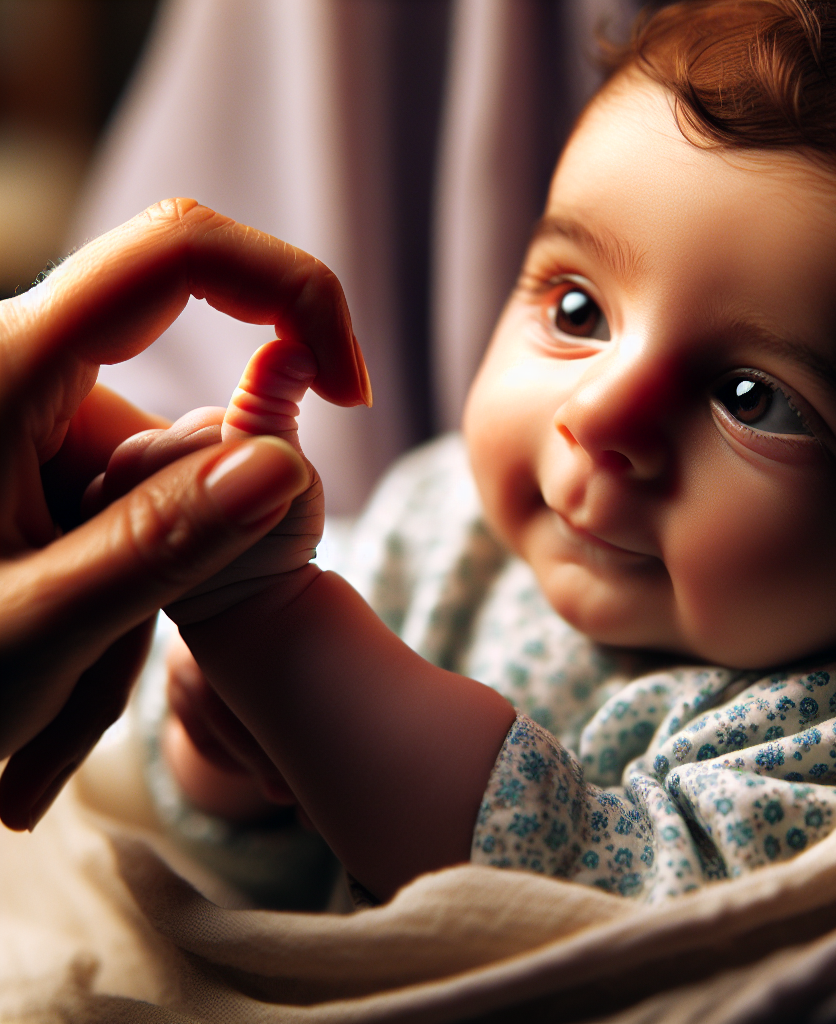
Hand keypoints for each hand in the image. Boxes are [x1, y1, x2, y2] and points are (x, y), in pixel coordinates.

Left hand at [0, 198, 368, 830]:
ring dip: (179, 509)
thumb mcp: (33, 628)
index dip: (291, 289)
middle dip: (233, 431)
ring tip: (91, 622)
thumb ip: (156, 547)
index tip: (350, 387)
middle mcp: (16, 351)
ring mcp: (26, 386)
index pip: (177, 253)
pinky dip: (157, 515)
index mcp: (3, 367)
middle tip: (230, 547)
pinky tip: (86, 597)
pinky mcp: (35, 423)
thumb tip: (280, 464)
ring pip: (163, 407)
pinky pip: (137, 444)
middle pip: (183, 319)